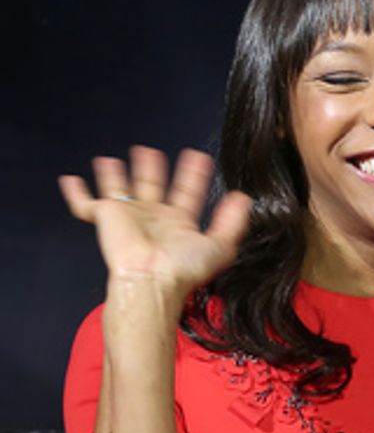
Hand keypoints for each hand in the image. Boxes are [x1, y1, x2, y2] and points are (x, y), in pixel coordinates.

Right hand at [58, 146, 250, 301]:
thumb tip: (244, 199)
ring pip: (119, 189)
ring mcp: (128, 217)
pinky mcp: (105, 218)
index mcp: (178, 224)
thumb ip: (232, 222)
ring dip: (116, 175)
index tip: (198, 157)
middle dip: (152, 169)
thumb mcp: (219, 245)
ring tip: (113, 160)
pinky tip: (71, 181)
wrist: (151, 280)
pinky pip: (85, 204)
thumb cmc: (182, 270)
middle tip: (152, 152)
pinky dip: (76, 193)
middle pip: (151, 186)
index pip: (187, 193)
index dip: (193, 175)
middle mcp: (153, 219)